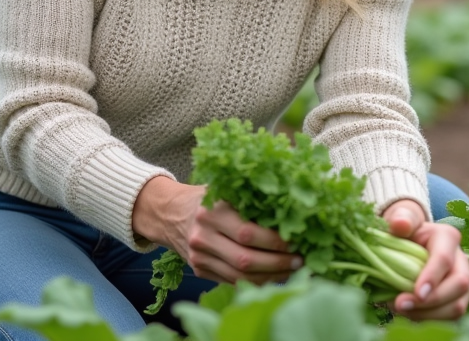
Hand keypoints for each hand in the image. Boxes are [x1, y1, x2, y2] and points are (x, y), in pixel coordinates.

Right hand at [132, 175, 301, 284]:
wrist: (168, 212)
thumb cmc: (206, 196)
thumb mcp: (224, 188)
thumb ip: (251, 197)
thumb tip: (293, 207)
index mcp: (212, 212)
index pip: (248, 233)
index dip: (275, 241)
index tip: (297, 240)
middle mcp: (203, 236)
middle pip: (245, 259)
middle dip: (277, 263)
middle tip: (300, 260)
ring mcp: (199, 257)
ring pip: (240, 276)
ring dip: (270, 276)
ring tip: (292, 270)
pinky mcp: (199, 270)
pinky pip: (232, 281)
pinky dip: (255, 281)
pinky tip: (274, 276)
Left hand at [382, 199, 468, 320]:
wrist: (410, 245)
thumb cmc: (405, 232)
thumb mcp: (401, 220)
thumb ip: (402, 219)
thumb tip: (400, 224)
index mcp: (448, 237)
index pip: (444, 259)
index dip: (432, 277)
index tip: (417, 293)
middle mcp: (462, 260)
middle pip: (459, 285)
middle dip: (432, 300)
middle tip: (401, 305)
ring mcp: (463, 283)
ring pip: (458, 306)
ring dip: (429, 314)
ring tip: (401, 310)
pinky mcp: (458, 300)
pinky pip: (451, 318)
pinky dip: (430, 320)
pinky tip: (410, 315)